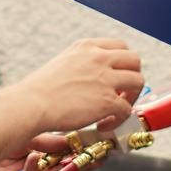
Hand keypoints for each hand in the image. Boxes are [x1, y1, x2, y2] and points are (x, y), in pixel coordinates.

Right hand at [18, 38, 143, 132]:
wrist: (31, 105)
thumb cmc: (39, 90)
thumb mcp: (63, 63)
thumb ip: (82, 65)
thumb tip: (93, 79)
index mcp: (86, 47)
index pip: (120, 45)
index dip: (122, 64)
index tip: (116, 77)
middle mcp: (98, 58)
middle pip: (135, 60)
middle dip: (132, 77)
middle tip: (121, 94)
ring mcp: (105, 78)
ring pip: (138, 81)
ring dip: (131, 98)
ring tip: (115, 111)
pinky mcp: (107, 100)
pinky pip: (127, 109)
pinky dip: (120, 120)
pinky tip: (104, 125)